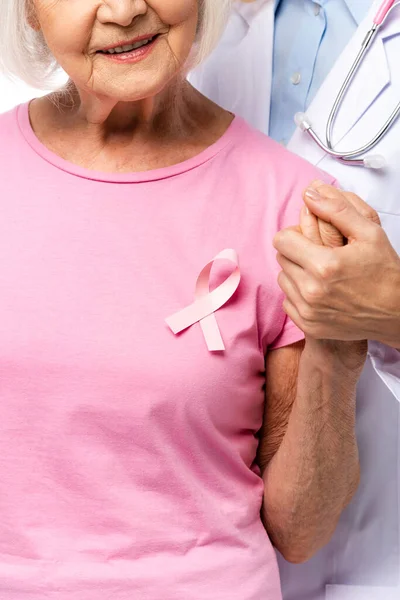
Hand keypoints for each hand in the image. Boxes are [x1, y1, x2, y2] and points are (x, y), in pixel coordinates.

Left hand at [274, 181, 399, 347]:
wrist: (396, 314)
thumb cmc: (385, 272)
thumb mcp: (369, 233)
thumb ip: (337, 209)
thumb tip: (309, 193)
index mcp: (324, 265)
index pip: (282, 240)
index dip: (295, 235)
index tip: (308, 239)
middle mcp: (312, 291)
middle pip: (281, 259)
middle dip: (296, 252)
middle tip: (319, 255)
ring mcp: (309, 311)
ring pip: (283, 279)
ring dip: (296, 273)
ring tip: (321, 273)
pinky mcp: (309, 325)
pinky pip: (287, 302)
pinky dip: (298, 295)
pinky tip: (320, 292)